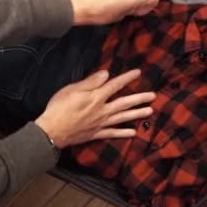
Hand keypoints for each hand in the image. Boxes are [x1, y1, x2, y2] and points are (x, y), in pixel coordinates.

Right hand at [35, 69, 155, 147]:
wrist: (52, 131)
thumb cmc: (59, 107)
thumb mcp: (72, 90)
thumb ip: (91, 82)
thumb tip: (106, 74)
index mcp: (97, 97)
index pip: (115, 85)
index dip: (127, 78)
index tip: (138, 73)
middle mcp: (102, 110)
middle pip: (125, 103)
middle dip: (140, 98)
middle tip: (153, 96)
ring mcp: (101, 123)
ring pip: (123, 118)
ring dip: (137, 114)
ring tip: (150, 111)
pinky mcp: (96, 134)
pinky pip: (113, 133)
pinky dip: (124, 133)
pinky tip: (134, 133)